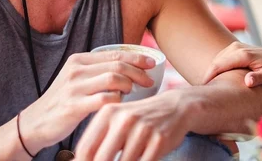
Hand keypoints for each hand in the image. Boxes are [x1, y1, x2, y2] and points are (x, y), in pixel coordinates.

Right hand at [19, 51, 155, 154]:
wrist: (35, 123)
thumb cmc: (63, 101)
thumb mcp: (77, 79)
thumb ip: (98, 71)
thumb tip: (131, 67)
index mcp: (79, 60)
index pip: (115, 53)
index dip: (137, 57)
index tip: (152, 62)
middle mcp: (76, 70)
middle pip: (117, 65)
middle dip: (138, 72)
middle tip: (150, 81)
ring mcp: (73, 88)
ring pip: (113, 79)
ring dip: (129, 85)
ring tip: (133, 92)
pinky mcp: (73, 106)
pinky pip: (104, 99)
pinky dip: (117, 100)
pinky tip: (120, 104)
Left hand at [75, 90, 189, 160]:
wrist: (175, 107)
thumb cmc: (140, 118)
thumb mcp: (117, 121)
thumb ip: (98, 140)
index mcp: (109, 113)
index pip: (86, 148)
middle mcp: (124, 119)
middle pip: (101, 159)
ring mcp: (143, 129)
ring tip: (127, 158)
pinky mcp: (159, 140)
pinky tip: (140, 159)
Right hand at [203, 42, 261, 98]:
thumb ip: (260, 78)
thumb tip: (248, 81)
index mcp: (243, 55)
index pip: (219, 65)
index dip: (209, 77)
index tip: (203, 89)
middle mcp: (238, 48)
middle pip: (215, 62)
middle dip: (207, 75)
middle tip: (200, 91)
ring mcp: (236, 47)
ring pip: (217, 60)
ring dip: (211, 72)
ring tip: (207, 87)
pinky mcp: (236, 48)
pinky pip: (221, 58)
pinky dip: (217, 68)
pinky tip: (216, 80)